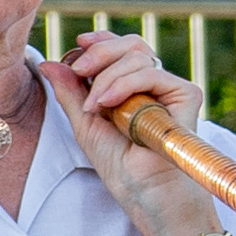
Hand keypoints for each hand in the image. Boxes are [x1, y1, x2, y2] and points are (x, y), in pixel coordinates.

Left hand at [44, 30, 218, 235]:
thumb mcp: (85, 125)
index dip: (102, 41)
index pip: (123, 50)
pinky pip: (151, 73)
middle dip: (100, 53)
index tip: (79, 43)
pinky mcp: (186, 95)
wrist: (146, 194)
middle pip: (132, 45)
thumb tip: (49, 62)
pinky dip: (124, 83)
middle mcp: (155, 86)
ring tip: (94, 106)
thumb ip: (71, 93)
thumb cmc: (121, 168)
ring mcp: (171, 90)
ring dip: (107, 76)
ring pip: (138, 57)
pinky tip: (108, 103)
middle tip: (79, 70)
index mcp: (135, 89)